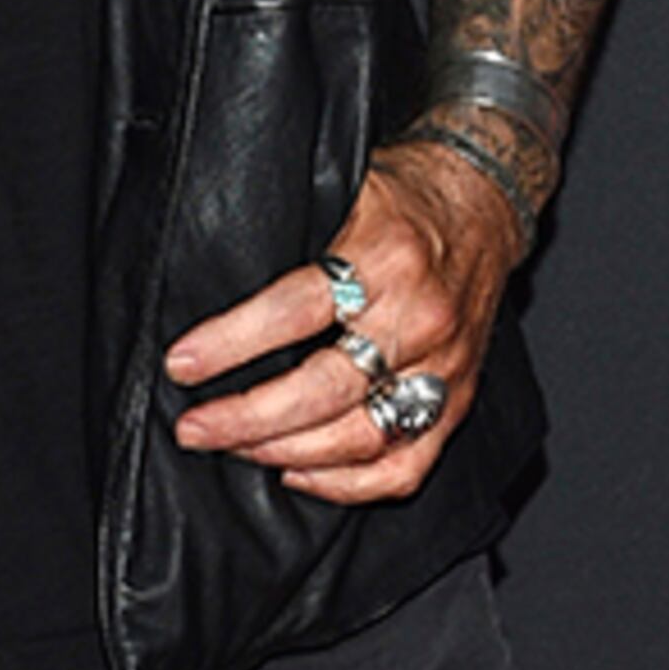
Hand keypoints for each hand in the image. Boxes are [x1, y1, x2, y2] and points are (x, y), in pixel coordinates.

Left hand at [162, 133, 523, 505]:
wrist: (485, 202)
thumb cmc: (405, 198)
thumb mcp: (345, 186)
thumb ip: (290, 229)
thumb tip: (204, 269)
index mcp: (386, 257)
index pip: (298, 310)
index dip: (234, 342)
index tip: (183, 364)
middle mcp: (420, 316)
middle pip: (326, 389)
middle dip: (249, 418)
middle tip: (195, 427)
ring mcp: (444, 366)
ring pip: (361, 437)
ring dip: (286, 452)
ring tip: (234, 447)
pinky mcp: (458, 400)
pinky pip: (406, 466)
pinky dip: (347, 484)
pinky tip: (297, 473)